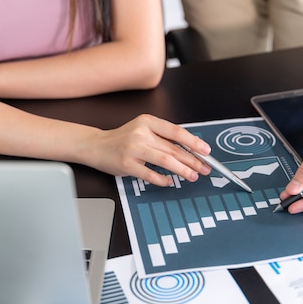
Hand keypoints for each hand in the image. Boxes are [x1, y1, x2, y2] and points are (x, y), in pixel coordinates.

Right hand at [85, 114, 211, 186]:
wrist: (96, 146)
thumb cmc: (122, 139)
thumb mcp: (143, 130)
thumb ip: (163, 137)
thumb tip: (189, 150)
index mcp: (148, 122)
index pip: (176, 132)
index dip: (194, 142)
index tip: (206, 151)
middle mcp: (141, 133)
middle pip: (174, 148)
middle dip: (193, 160)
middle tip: (205, 168)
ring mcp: (133, 149)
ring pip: (166, 160)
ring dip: (183, 170)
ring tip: (193, 175)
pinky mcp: (127, 164)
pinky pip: (150, 174)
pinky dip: (162, 179)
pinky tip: (169, 181)